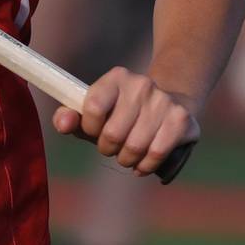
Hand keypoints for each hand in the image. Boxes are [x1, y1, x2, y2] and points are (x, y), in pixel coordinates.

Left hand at [52, 67, 200, 177]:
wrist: (170, 102)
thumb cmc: (120, 112)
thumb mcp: (93, 111)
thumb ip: (70, 117)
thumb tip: (62, 124)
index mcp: (116, 78)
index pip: (93, 107)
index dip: (89, 128)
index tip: (94, 132)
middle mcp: (142, 85)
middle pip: (113, 133)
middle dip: (108, 148)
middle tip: (112, 147)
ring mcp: (164, 102)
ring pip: (135, 147)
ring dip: (126, 160)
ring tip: (127, 155)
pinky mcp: (182, 120)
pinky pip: (156, 154)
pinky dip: (145, 166)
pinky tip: (142, 163)